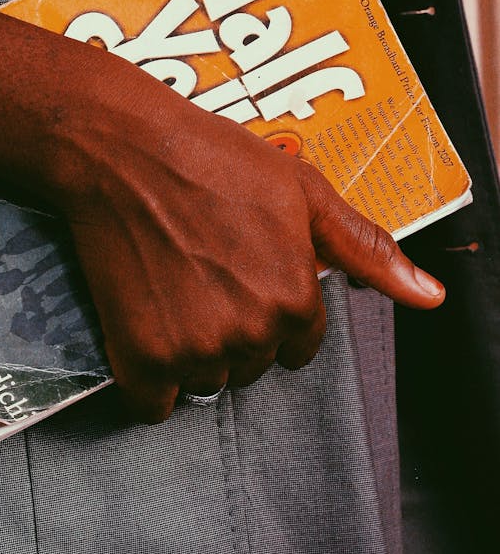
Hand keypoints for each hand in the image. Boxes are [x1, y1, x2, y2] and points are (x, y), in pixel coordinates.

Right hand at [54, 57, 444, 422]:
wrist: (123, 149)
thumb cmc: (212, 158)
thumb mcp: (302, 190)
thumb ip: (365, 248)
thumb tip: (428, 295)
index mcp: (295, 298)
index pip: (297, 344)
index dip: (270, 307)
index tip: (240, 272)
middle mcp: (251, 333)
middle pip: (251, 364)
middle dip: (233, 328)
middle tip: (201, 271)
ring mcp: (195, 349)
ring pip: (205, 380)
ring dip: (191, 350)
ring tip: (170, 286)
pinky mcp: (142, 358)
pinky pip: (154, 404)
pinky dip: (149, 376)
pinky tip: (144, 323)